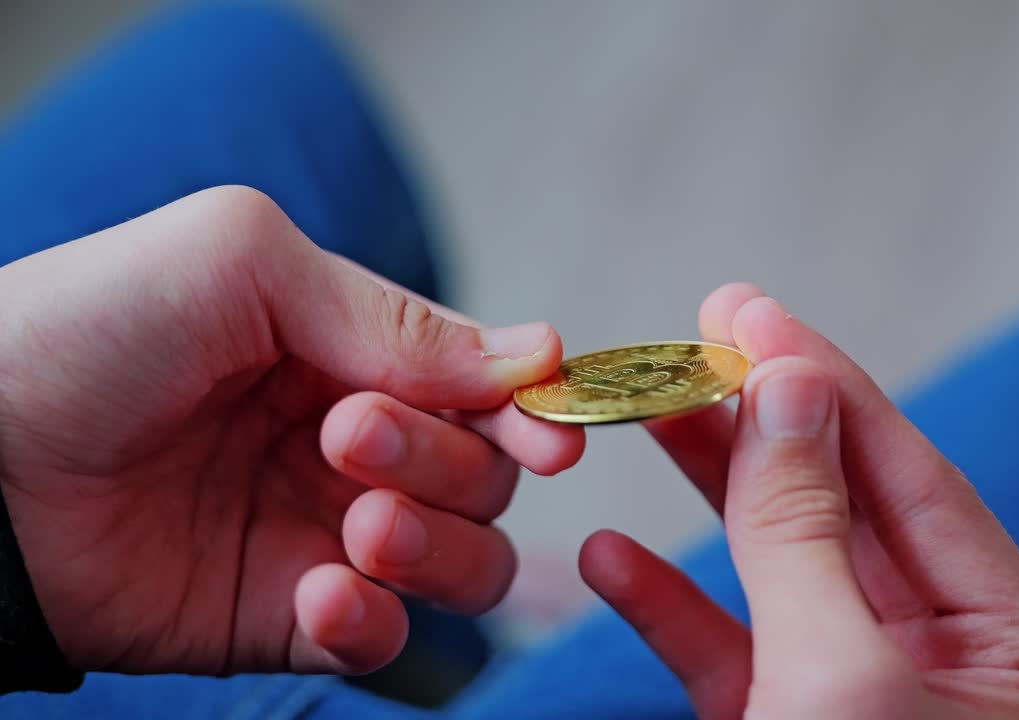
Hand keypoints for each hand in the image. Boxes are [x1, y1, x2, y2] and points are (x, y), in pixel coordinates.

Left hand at [0, 186, 584, 674]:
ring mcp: (322, 531)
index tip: (553, 431)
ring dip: (436, 547)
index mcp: (353, 351)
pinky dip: (371, 620)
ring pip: (466, 562)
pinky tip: (316, 592)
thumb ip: (394, 315)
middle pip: (488, 477)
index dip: (534, 411)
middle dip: (445, 462)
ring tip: (356, 524)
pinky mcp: (282, 614)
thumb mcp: (243, 263)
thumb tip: (541, 355)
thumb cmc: (88, 329)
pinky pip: (380, 636)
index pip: (487, 387)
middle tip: (347, 438)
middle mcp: (354, 443)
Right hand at [580, 283, 1018, 718]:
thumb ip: (808, 533)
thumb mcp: (840, 681)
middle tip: (693, 341)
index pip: (916, 480)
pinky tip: (611, 557)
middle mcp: (951, 670)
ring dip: (707, 497)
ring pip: (780, 574)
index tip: (747, 314)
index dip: (825, 386)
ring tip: (646, 414)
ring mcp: (866, 704)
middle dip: (759, 425)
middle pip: (843, 512)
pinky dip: (669, 606)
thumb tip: (790, 389)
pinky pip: (728, 656)